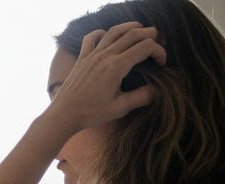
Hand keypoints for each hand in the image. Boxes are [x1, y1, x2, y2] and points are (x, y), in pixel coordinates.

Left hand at [44, 22, 165, 132]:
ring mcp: (92, 54)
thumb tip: (158, 90)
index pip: (145, 47)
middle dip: (150, 35)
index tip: (161, 64)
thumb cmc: (91, 113)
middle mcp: (105, 55)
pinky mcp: (82, 58)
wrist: (63, 115)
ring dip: (130, 27)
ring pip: (114, 31)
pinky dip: (103, 33)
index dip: (159, 51)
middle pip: (133, 34)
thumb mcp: (120, 108)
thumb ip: (142, 97)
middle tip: (158, 43)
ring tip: (141, 30)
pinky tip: (108, 37)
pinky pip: (92, 37)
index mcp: (116, 66)